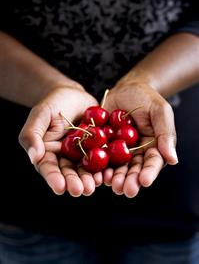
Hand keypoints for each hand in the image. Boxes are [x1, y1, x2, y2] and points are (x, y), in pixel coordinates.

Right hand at [18, 86, 102, 196]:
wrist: (74, 94)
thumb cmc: (53, 103)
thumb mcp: (40, 115)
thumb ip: (32, 134)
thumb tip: (34, 157)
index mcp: (48, 153)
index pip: (49, 168)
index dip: (54, 178)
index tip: (60, 187)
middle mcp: (65, 157)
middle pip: (69, 172)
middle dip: (75, 182)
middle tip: (81, 190)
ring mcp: (83, 154)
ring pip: (86, 169)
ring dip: (90, 179)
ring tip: (94, 184)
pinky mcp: (98, 148)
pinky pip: (102, 158)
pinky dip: (106, 166)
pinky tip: (109, 173)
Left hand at [102, 81, 177, 197]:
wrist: (125, 89)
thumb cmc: (146, 98)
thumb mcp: (160, 111)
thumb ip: (165, 134)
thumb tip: (172, 159)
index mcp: (152, 147)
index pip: (152, 163)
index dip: (148, 173)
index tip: (144, 181)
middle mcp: (135, 152)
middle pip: (133, 170)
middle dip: (129, 180)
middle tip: (125, 189)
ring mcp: (118, 150)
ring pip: (115, 167)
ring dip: (112, 177)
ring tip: (109, 182)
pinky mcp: (102, 144)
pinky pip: (99, 156)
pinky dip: (96, 165)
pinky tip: (94, 172)